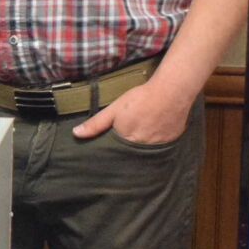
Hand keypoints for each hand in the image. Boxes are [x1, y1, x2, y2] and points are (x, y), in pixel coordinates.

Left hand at [72, 79, 191, 144]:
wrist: (171, 92)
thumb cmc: (141, 98)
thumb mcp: (114, 109)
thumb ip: (96, 124)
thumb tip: (76, 134)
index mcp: (126, 141)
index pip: (116, 155)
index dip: (112, 154)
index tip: (107, 155)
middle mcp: (142, 148)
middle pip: (130, 156)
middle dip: (125, 154)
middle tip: (125, 144)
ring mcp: (158, 147)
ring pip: (145, 153)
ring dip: (141, 149)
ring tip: (139, 139)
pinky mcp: (170, 143)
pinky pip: (159, 149)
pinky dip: (154, 145)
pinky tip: (153, 135)